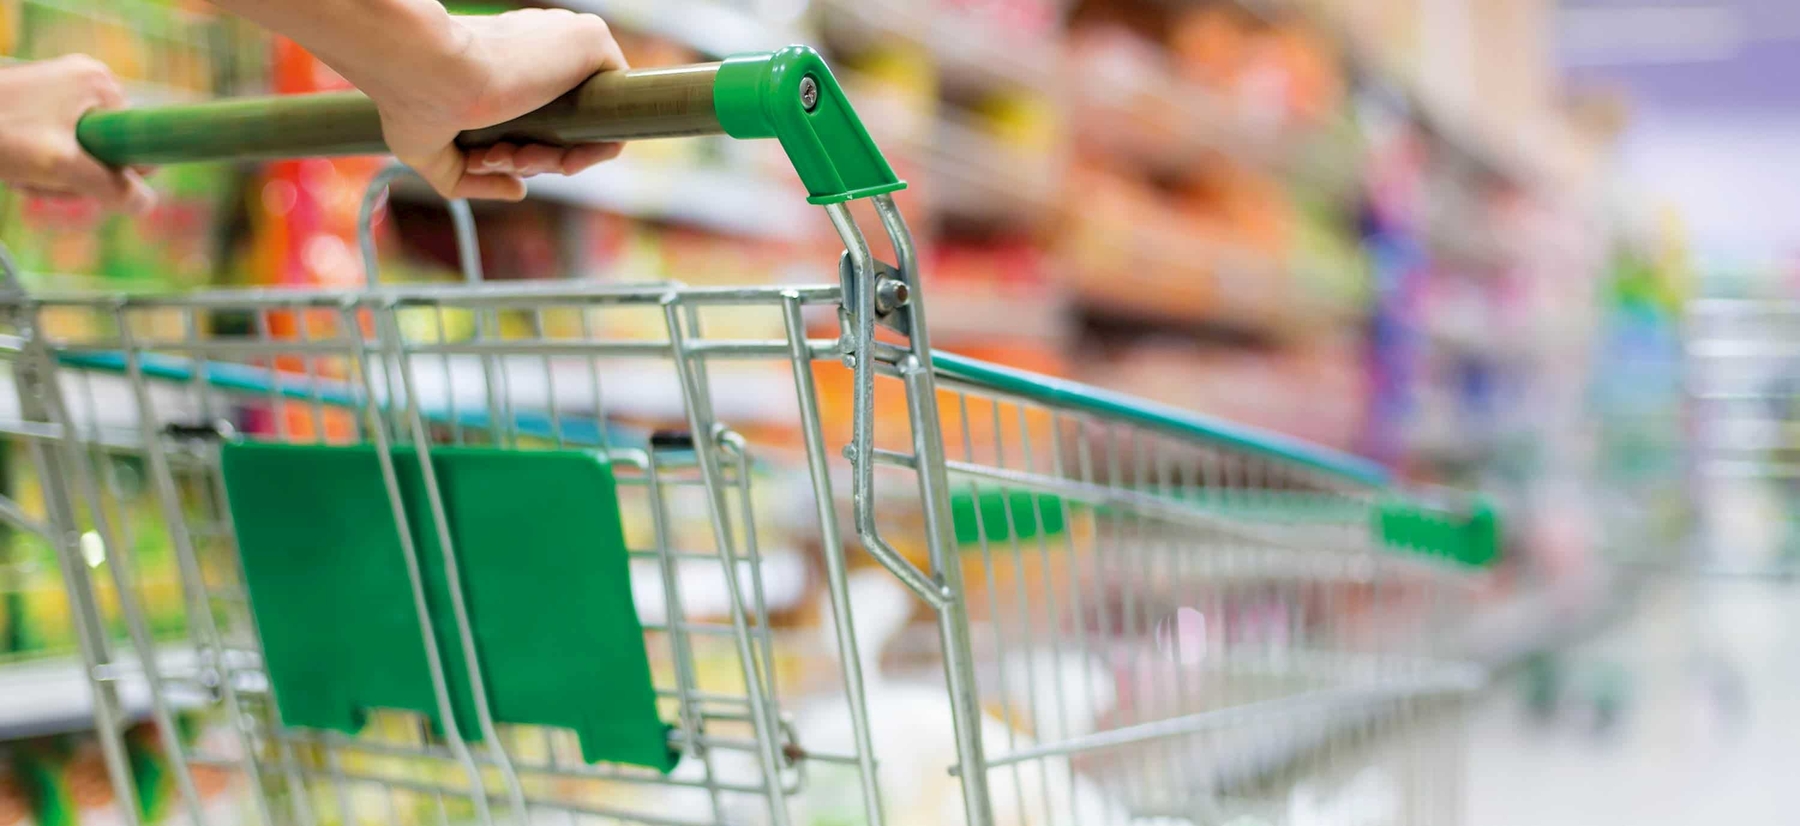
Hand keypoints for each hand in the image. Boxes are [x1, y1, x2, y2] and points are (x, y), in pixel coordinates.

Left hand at [0, 55, 155, 213]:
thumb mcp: (60, 167)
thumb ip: (111, 188)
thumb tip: (147, 204)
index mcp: (101, 83)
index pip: (139, 139)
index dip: (119, 170)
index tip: (86, 181)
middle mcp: (87, 80)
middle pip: (111, 147)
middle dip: (82, 174)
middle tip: (48, 180)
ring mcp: (63, 89)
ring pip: (85, 151)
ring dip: (61, 174)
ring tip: (28, 173)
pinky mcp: (44, 102)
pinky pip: (64, 144)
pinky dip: (47, 164)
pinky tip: (23, 167)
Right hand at [348, 9, 628, 200]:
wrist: (420, 66)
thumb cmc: (408, 98)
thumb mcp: (429, 150)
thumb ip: (472, 175)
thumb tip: (519, 190)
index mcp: (509, 58)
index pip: (537, 117)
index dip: (515, 152)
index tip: (482, 161)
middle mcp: (542, 48)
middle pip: (561, 127)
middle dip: (527, 158)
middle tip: (488, 159)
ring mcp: (568, 44)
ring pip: (584, 129)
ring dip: (547, 162)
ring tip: (502, 156)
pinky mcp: (593, 42)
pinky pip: (612, 122)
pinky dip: (585, 154)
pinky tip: (546, 158)